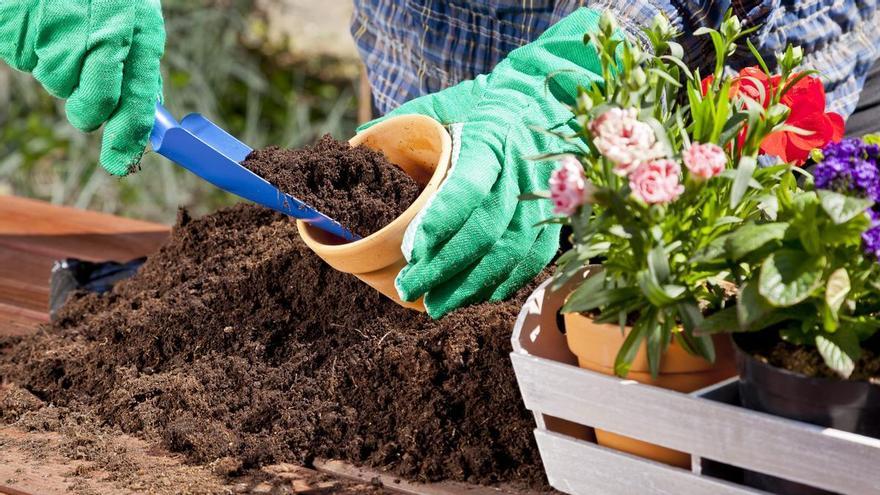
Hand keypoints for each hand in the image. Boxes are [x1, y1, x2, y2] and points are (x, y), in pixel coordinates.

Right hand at [0, 0, 165, 174]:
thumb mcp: (136, 18)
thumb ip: (140, 63)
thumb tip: (147, 109)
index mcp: (135, 34)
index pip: (134, 102)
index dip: (127, 137)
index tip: (120, 163)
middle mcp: (98, 36)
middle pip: (91, 105)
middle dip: (88, 110)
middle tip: (86, 92)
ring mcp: (56, 32)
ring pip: (57, 85)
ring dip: (61, 71)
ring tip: (64, 33)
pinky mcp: (19, 28)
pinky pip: (26, 61)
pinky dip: (33, 51)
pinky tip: (44, 25)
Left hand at [360, 8, 604, 316]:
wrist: (551, 95)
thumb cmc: (490, 101)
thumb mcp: (449, 100)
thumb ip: (407, 122)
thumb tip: (358, 139)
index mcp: (490, 139)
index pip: (466, 188)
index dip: (440, 224)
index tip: (411, 251)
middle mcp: (520, 170)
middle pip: (485, 231)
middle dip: (445, 267)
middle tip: (410, 289)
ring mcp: (543, 195)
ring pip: (510, 252)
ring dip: (472, 284)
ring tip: (437, 303)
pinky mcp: (556, 213)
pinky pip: (534, 257)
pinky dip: (505, 281)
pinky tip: (478, 295)